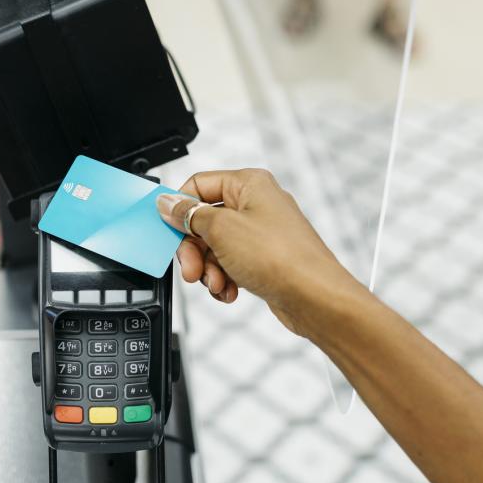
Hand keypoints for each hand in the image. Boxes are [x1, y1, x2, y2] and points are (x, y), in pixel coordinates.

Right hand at [156, 169, 363, 334]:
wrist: (315, 297)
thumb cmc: (281, 257)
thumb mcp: (221, 230)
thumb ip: (189, 215)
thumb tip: (169, 204)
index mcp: (249, 184)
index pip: (199, 185)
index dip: (180, 208)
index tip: (167, 230)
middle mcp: (256, 205)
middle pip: (204, 220)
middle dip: (194, 250)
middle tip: (192, 270)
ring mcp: (261, 233)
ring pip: (215, 247)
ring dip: (209, 269)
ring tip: (217, 284)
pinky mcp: (264, 259)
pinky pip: (230, 265)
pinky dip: (225, 279)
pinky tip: (229, 291)